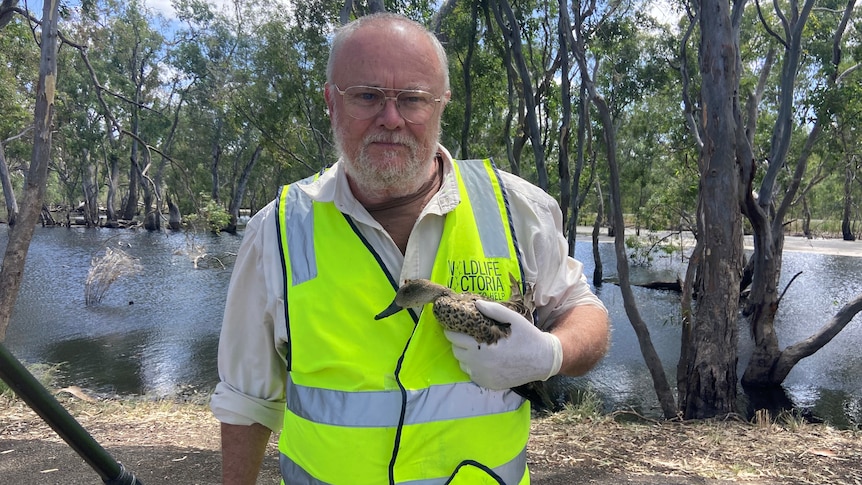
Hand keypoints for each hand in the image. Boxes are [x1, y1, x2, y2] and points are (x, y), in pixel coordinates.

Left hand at [444, 300, 562, 389]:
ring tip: (475, 346)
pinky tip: (483, 359)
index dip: (452, 330)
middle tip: (466, 335)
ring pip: (463, 364)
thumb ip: (493, 310)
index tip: (454, 326)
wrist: (543, 361)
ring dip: (465, 355)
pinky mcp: (488, 384)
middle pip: (456, 351)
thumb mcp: (513, 319)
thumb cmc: (528, 337)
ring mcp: (483, 377)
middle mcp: (479, 365)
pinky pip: (472, 374)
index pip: (455, 338)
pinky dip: (474, 367)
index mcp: (482, 348)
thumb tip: (476, 303)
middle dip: (458, 342)